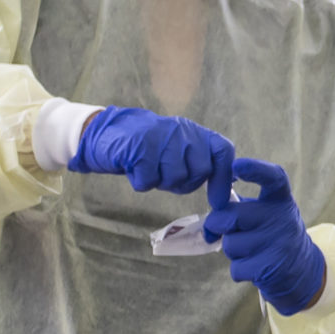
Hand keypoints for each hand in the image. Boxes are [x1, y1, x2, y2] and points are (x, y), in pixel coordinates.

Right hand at [69, 107, 237, 203]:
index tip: (218, 202)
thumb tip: (227, 187)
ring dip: (160, 182)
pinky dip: (140, 181)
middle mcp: (182, 132)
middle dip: (184, 183)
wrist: (107, 131)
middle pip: (199, 171)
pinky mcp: (138, 148)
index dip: (223, 179)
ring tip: (148, 168)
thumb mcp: (178, 147)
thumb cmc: (148, 147)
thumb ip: (200, 161)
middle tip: (165, 175)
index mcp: (195, 132)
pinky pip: (148, 181)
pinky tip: (133, 168)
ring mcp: (160, 138)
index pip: (223, 152)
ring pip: (175, 178)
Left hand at [204, 158, 327, 314]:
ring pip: (230, 245)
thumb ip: (238, 202)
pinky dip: (240, 269)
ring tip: (250, 249)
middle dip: (218, 225)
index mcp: (280, 199)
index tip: (236, 165)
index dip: (254, 169)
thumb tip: (212, 197)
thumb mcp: (264, 210)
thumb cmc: (270, 232)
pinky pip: (236, 268)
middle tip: (226, 229)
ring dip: (232, 250)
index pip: (273, 178)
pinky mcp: (271, 268)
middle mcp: (282, 218)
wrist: (299, 267)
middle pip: (230, 217)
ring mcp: (278, 244)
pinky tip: (255, 265)